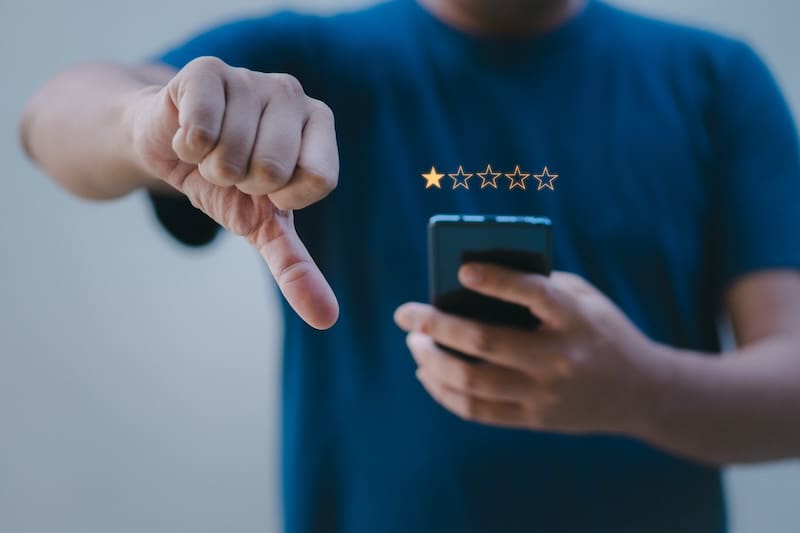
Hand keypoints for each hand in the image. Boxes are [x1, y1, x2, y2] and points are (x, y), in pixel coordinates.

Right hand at [129, 56, 338, 328]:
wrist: (166, 146)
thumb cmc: (226, 183)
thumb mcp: (262, 226)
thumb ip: (295, 267)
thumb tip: (327, 319)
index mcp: (319, 125)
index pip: (317, 180)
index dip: (281, 197)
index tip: (264, 186)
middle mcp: (292, 94)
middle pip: (272, 169)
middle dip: (241, 184)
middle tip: (231, 168)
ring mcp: (250, 78)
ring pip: (232, 154)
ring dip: (210, 166)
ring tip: (209, 151)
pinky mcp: (206, 70)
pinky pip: (200, 131)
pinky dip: (185, 147)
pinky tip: (187, 133)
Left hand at [394, 264, 659, 434]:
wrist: (642, 392)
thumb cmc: (599, 329)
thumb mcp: (584, 299)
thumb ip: (538, 285)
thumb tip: (468, 283)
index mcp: (576, 318)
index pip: (535, 294)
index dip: (498, 280)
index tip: (462, 270)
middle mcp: (561, 358)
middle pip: (486, 342)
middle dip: (436, 325)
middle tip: (406, 313)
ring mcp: (546, 394)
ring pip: (472, 381)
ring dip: (432, 360)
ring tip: (414, 343)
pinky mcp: (535, 420)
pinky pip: (477, 411)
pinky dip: (444, 391)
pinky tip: (427, 373)